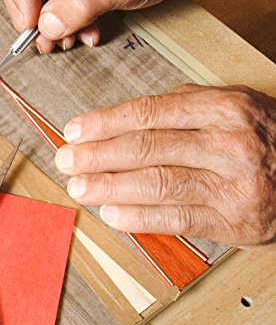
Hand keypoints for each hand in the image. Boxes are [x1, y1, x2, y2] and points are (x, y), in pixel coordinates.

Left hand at [55, 84, 275, 247]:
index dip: (105, 122)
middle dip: (98, 155)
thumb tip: (124, 115)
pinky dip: (139, 218)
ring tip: (80, 187)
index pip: (148, 113)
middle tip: (67, 160)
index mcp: (222, 108)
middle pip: (146, 148)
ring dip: (110, 187)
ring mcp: (232, 185)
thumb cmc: (265, 135)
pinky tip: (112, 214)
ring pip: (156, 184)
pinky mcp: (234, 221)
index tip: (76, 130)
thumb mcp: (231, 104)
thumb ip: (180, 105)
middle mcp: (227, 144)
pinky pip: (176, 219)